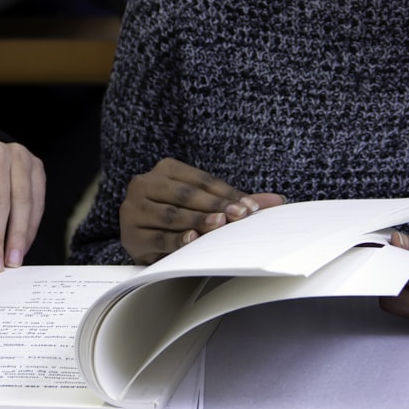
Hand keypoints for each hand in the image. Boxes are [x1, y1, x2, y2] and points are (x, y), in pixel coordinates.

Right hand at [120, 157, 283, 263]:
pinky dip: (177, 239)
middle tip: (240, 215)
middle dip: (216, 206)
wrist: (142, 236)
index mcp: (164, 169)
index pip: (200, 180)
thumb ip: (235, 201)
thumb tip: (277, 201)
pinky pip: (158, 237)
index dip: (226, 193)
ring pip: (172, 215)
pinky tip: (192, 239)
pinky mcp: (131, 235)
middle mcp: (144, 184)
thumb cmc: (178, 217)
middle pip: (186, 194)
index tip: (251, 207)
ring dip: (198, 221)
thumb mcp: (204, 204)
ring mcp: (134, 209)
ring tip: (220, 225)